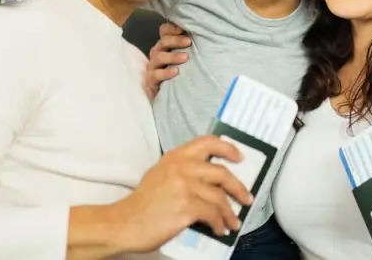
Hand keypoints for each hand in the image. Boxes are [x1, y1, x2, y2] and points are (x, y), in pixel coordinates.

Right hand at [109, 135, 253, 253]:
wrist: (124, 223)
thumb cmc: (142, 204)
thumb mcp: (160, 174)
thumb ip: (183, 170)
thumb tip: (210, 179)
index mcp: (176, 156)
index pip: (208, 143)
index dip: (228, 148)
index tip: (240, 157)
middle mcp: (182, 167)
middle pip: (221, 173)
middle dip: (238, 188)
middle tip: (246, 197)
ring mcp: (185, 186)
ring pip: (220, 197)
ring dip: (230, 212)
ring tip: (233, 222)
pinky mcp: (187, 207)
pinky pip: (213, 214)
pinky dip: (219, 223)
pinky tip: (219, 229)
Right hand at [144, 23, 191, 97]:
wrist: (174, 96)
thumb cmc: (186, 72)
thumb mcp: (189, 57)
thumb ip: (193, 46)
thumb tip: (208, 34)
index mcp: (166, 44)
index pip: (164, 30)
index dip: (172, 28)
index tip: (184, 29)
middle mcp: (158, 53)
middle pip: (163, 42)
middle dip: (176, 40)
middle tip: (188, 42)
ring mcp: (153, 67)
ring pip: (159, 57)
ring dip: (172, 56)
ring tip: (185, 58)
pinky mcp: (151, 81)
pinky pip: (155, 75)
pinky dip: (166, 73)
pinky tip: (176, 72)